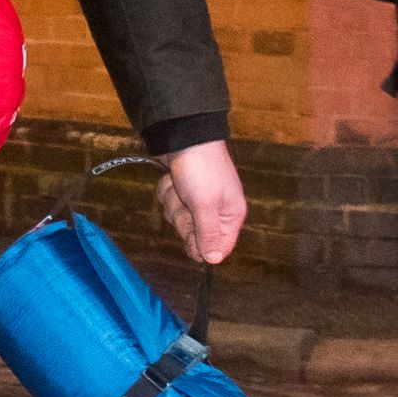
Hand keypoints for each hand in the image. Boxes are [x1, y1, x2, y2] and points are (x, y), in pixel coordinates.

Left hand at [158, 142, 244, 266]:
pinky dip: (167, 191)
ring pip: (177, 218)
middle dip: (183, 218)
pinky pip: (169, 203)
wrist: (184, 135)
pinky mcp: (181, 190)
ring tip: (180, 185)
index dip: (201, 246)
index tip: (191, 236)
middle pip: (193, 235)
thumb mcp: (206, 204)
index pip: (219, 247)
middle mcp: (216, 211)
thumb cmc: (201, 169)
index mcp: (230, 215)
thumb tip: (214, 260)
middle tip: (187, 201)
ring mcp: (197, 200)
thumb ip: (208, 234)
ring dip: (173, 202)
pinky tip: (173, 178)